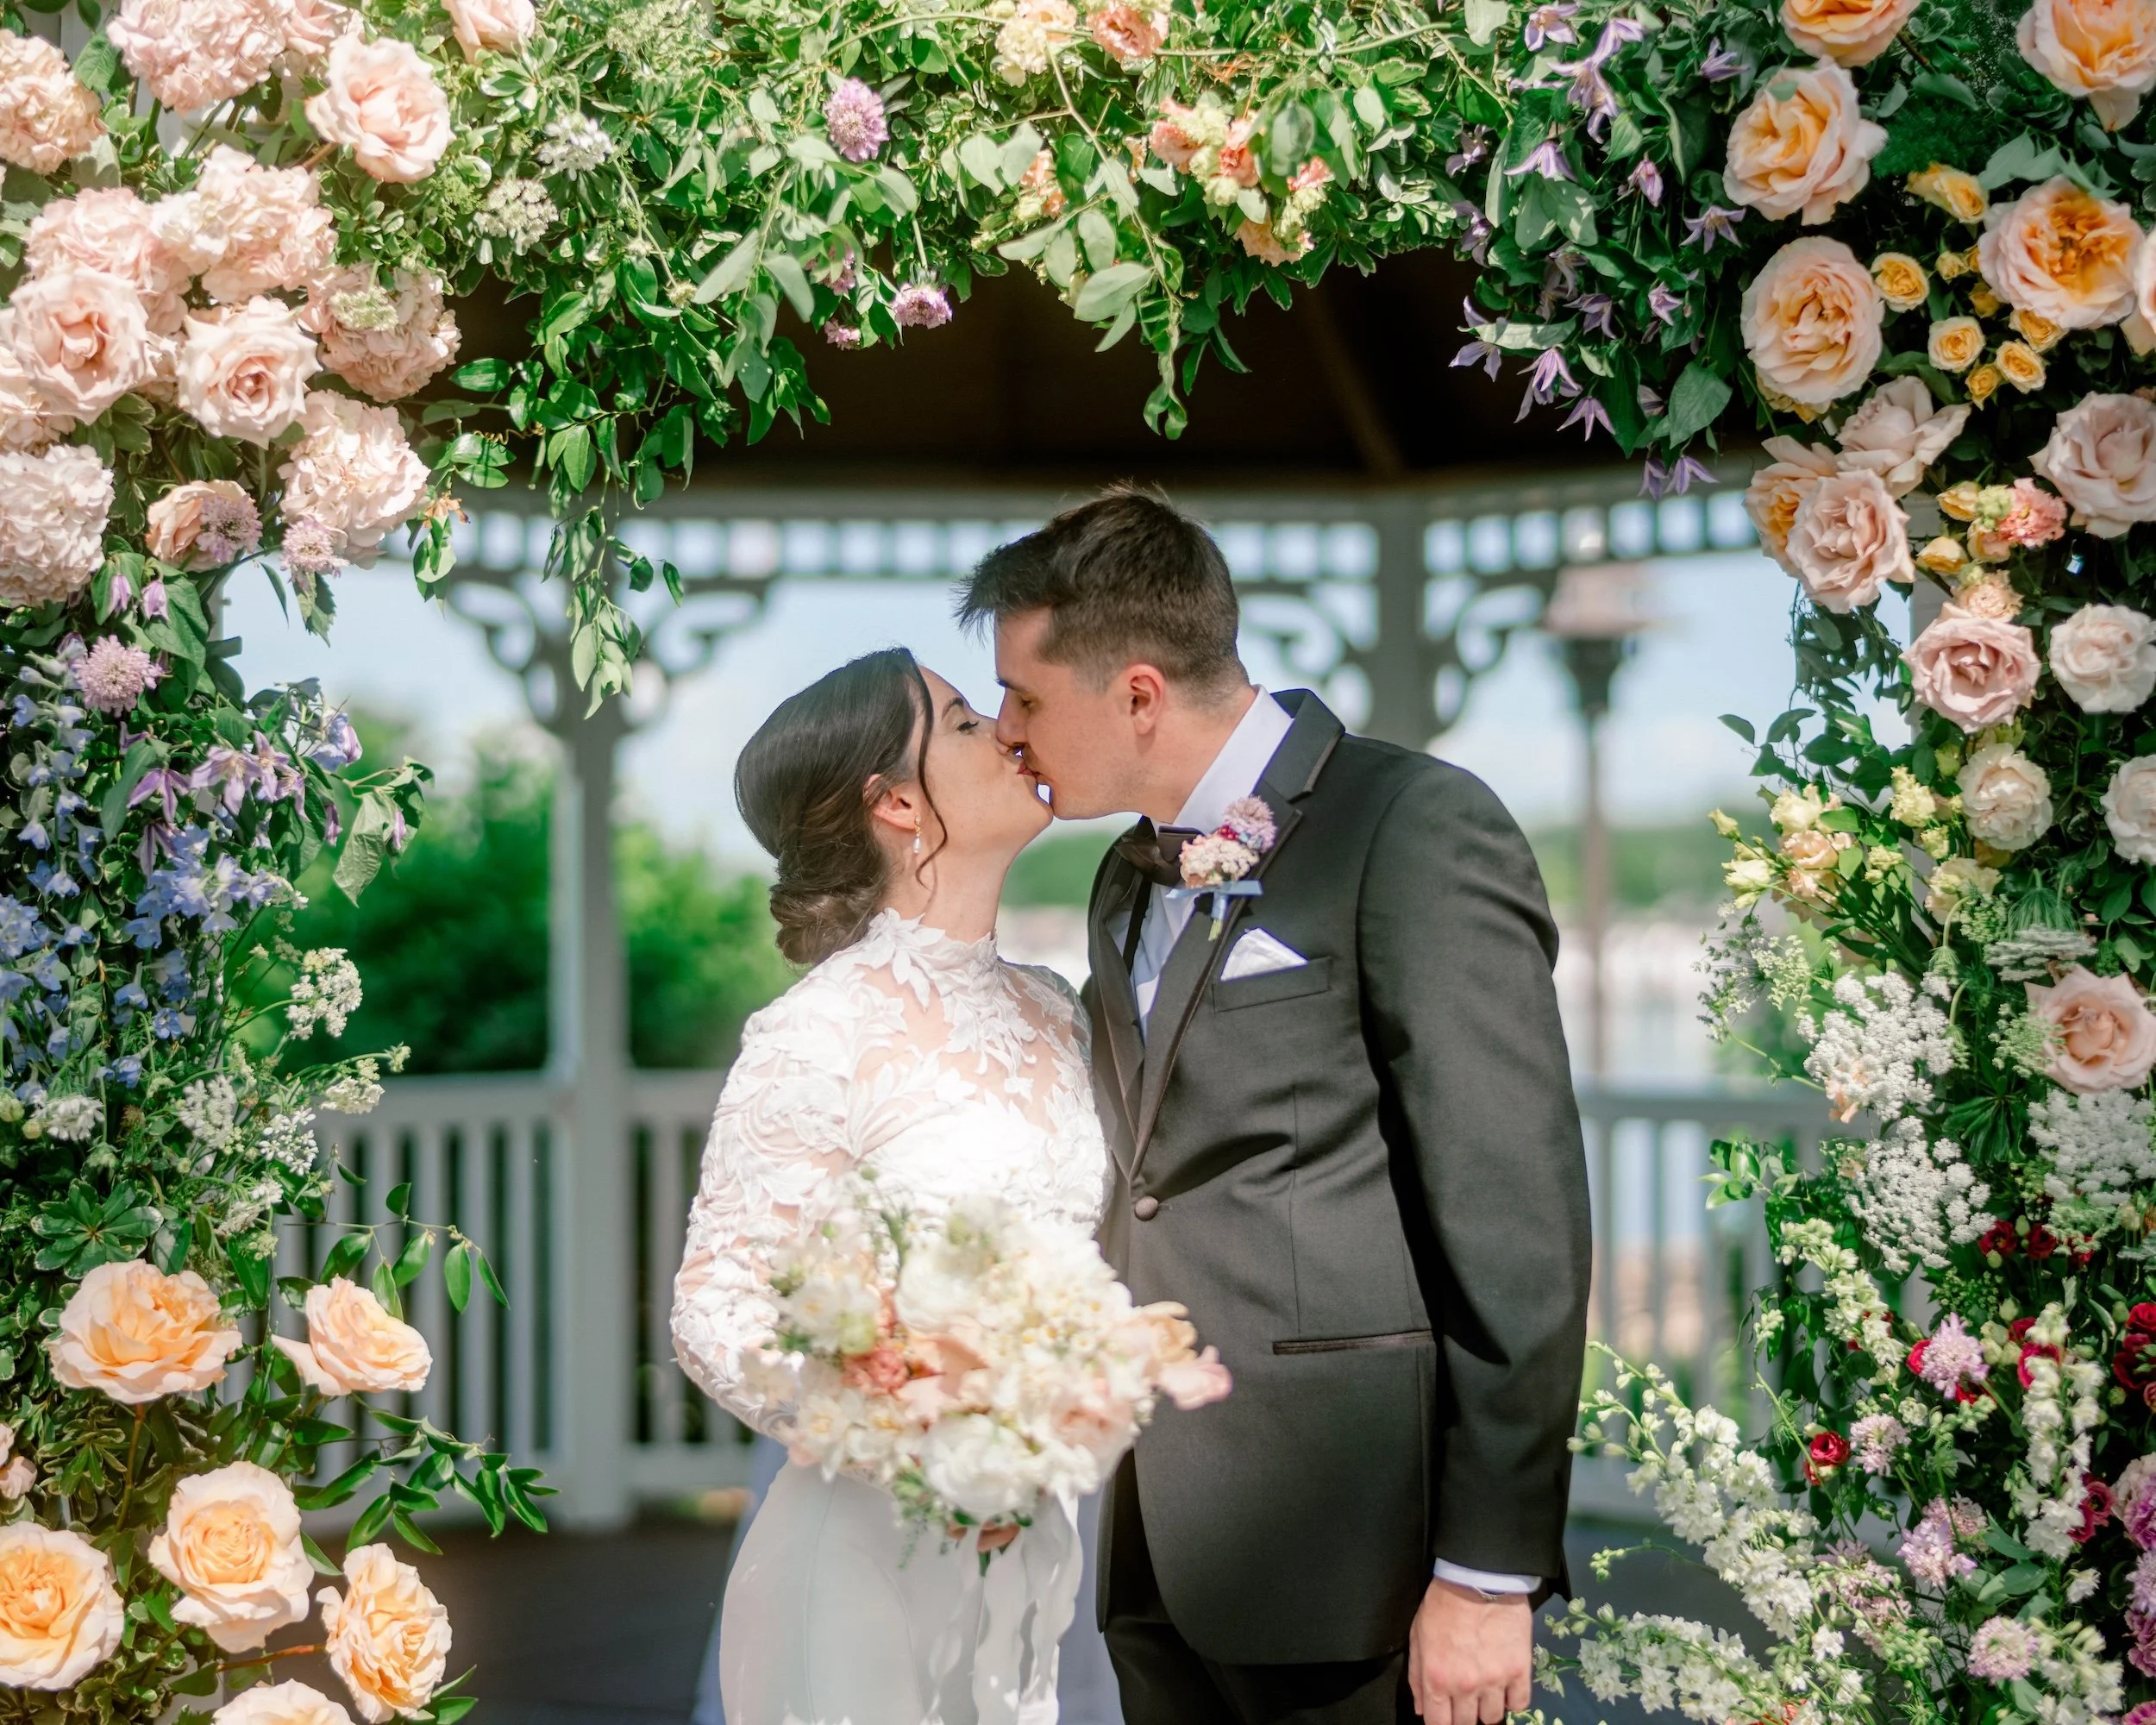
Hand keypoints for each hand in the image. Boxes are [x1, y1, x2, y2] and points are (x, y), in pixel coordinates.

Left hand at [1407, 1578, 1532, 1723]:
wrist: (1478, 1578)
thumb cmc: (1442, 1604)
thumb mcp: (1418, 1637)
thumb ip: (1417, 1677)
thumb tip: (1422, 1710)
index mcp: (1436, 1679)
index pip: (1438, 1724)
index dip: (1441, 1724)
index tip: (1445, 1717)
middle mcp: (1465, 1687)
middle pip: (1466, 1724)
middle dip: (1462, 1716)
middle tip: (1464, 1701)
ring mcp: (1495, 1681)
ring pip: (1492, 1718)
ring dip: (1486, 1709)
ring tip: (1484, 1691)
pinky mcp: (1519, 1671)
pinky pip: (1519, 1704)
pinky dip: (1512, 1700)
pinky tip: (1505, 1687)